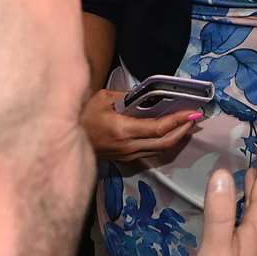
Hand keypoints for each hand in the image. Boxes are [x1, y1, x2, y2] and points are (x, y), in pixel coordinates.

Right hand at [80, 88, 198, 161]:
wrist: (61, 142)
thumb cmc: (81, 116)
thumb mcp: (102, 98)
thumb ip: (125, 97)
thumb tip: (144, 96)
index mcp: (123, 130)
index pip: (158, 128)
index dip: (178, 121)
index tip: (193, 112)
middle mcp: (129, 146)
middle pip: (164, 143)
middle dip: (183, 130)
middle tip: (195, 118)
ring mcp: (127, 156)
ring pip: (160, 150)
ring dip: (176, 138)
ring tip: (187, 124)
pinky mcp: (125, 159)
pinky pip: (151, 152)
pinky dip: (164, 143)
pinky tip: (170, 134)